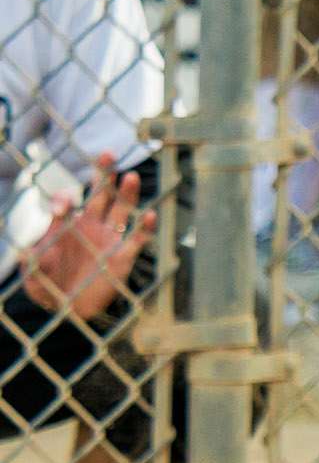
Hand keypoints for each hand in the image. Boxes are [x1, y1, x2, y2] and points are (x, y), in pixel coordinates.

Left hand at [20, 157, 155, 321]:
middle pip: (100, 195)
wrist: (70, 308)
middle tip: (107, 154)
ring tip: (130, 177)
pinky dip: (146, 228)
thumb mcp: (35, 273)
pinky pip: (138, 240)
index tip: (64, 205)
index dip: (65, 202)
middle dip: (104, 175)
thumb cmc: (48, 286)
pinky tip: (151, 216)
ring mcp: (109, 240)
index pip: (67, 205)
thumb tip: (24, 251)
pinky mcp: (124, 257)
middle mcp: (92, 226)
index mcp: (68, 226)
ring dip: (127, 194)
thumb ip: (32, 261)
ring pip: (122, 210)